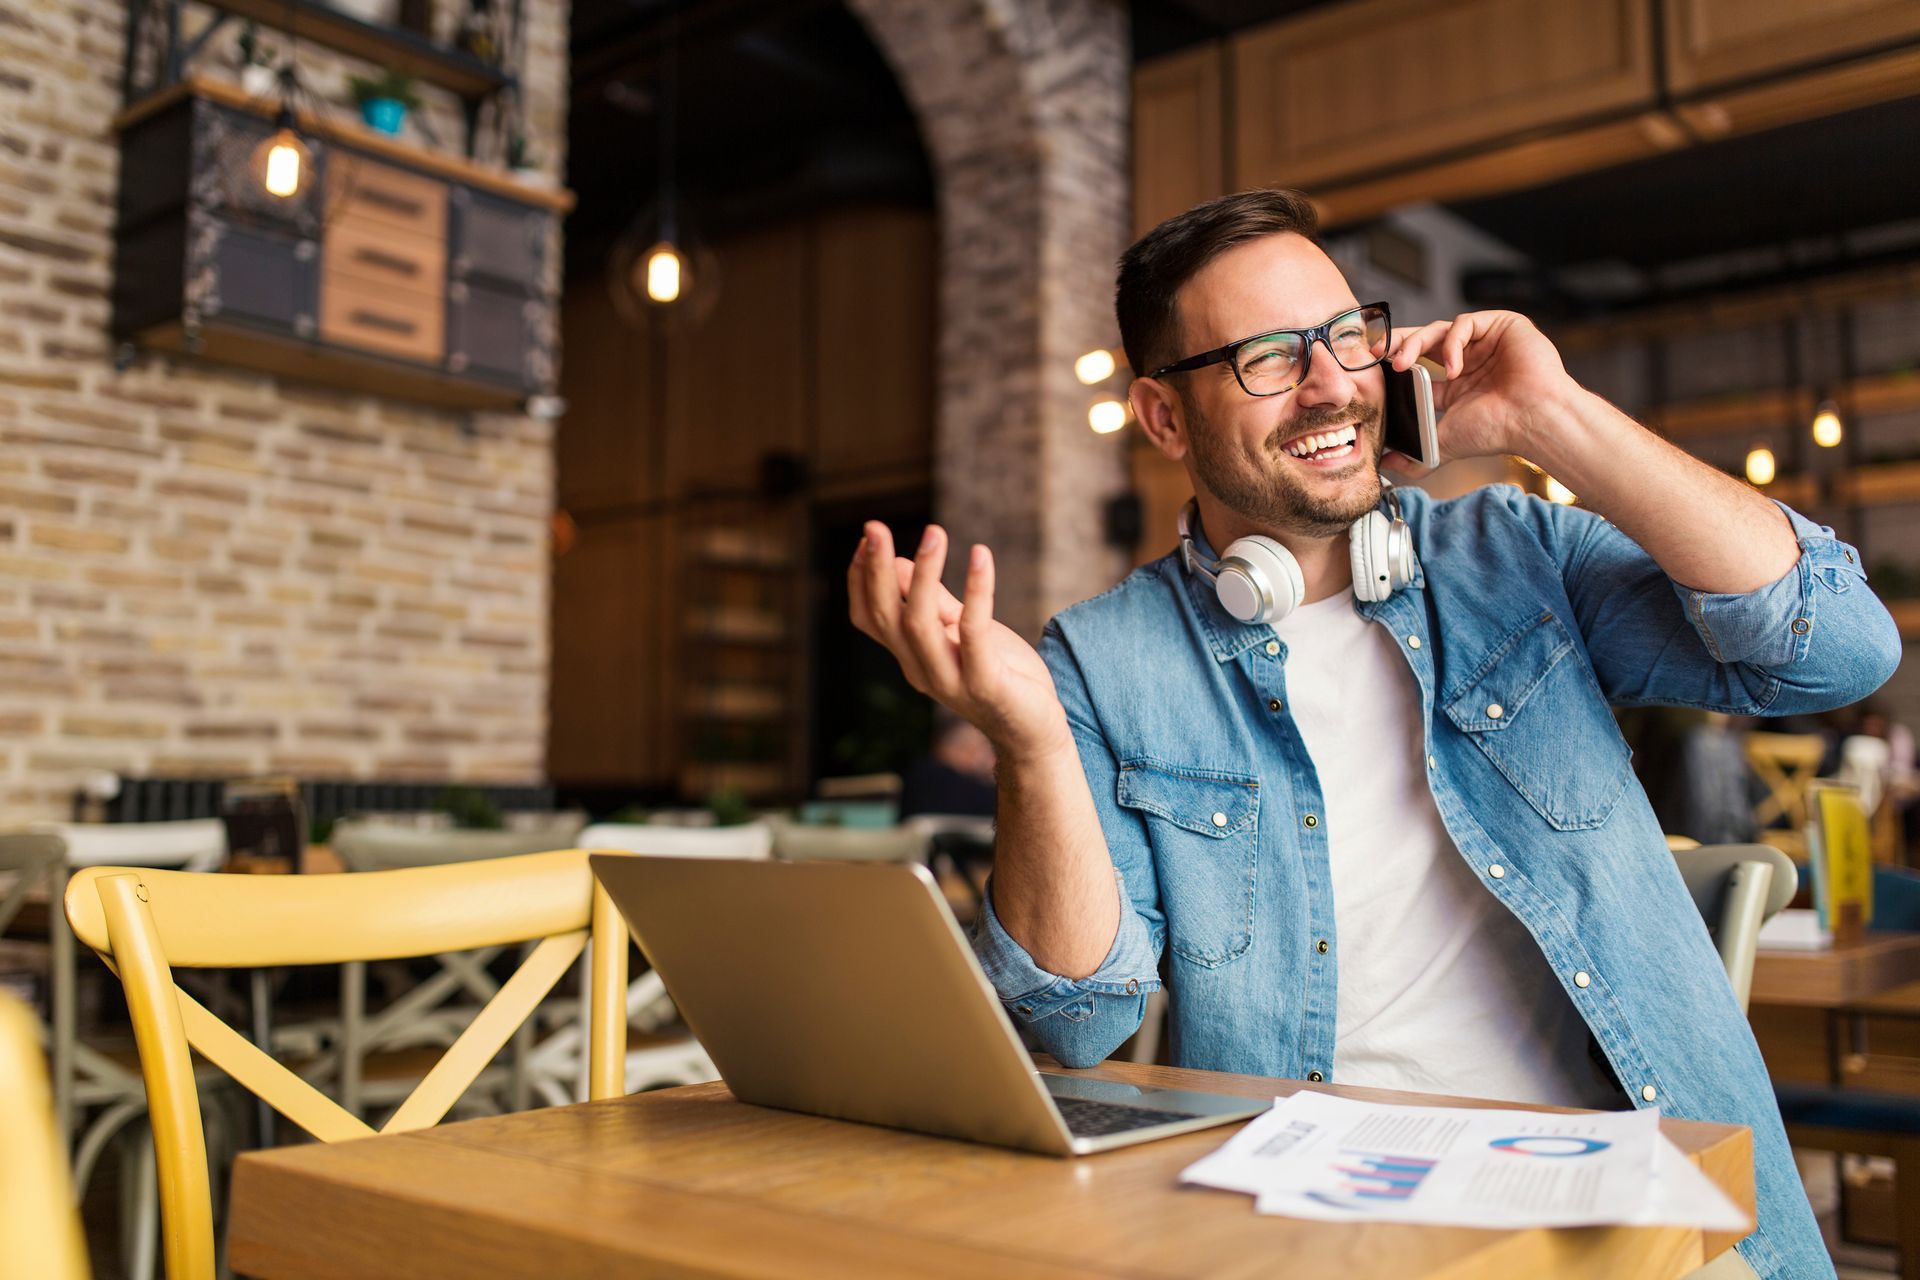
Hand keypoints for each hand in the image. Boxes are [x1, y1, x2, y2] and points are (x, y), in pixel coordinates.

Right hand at [847, 522, 1073, 764]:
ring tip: (933, 532)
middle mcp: (920, 669)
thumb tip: (897, 562)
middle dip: (874, 570)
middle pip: (885, 617)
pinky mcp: (985, 684)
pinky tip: (981, 556)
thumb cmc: (1000, 674)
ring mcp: (950, 679)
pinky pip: (974, 632)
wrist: (1034, 732)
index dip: (861, 579)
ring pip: (919, 624)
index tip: (867, 536)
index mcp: (910, 656)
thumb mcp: (962, 630)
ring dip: (922, 575)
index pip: (869, 617)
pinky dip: (977, 592)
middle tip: (873, 526)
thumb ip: (933, 601)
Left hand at [1379, 310, 1579, 475]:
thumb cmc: (1497, 430)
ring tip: (1402, 364)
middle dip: (1396, 346)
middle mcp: (1468, 359)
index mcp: (1455, 383)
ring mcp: (1484, 341)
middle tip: (1375, 356)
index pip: (1416, 366)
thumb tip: (1385, 464)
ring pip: (1438, 329)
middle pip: (1423, 342)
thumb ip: (1415, 454)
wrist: (1534, 421)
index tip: (1370, 369)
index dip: (1393, 364)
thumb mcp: (1444, 442)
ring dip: (1414, 343)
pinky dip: (1451, 344)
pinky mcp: (1501, 325)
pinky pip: (1464, 324)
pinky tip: (1452, 368)